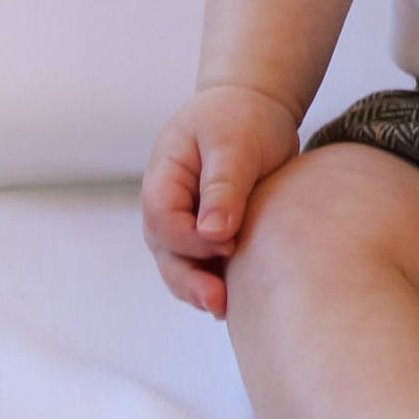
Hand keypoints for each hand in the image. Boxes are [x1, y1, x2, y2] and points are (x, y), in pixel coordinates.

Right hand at [140, 84, 299, 317]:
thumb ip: (223, 184)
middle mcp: (168, 205)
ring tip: (225, 309)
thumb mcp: (234, 142)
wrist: (255, 110)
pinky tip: (236, 301)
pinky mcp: (208, 234)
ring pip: (181, 266)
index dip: (189, 239)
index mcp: (164, 176)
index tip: (229, 242)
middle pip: (165, 252)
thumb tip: (213, 232)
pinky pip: (204, 265)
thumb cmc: (241, 119)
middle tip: (218, 302)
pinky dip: (216, 282)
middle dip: (189, 280)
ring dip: (199, 288)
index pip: (162, 219)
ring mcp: (185, 222)